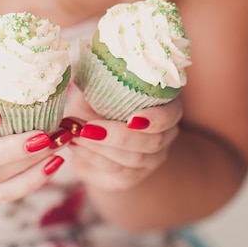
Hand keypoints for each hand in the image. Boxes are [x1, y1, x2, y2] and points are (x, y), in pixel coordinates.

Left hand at [62, 84, 182, 190]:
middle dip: (117, 136)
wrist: (90, 134)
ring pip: (132, 159)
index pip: (171, 115)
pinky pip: (116, 171)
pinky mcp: (131, 177)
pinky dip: (93, 157)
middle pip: (151, 142)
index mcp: (165, 107)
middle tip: (87, 127)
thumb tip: (85, 69)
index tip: (132, 118)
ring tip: (76, 133)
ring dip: (99, 147)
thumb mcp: (98, 89)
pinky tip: (76, 144)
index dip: (155, 118)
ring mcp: (151, 160)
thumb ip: (99, 83)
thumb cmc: (97, 103)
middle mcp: (164, 136)